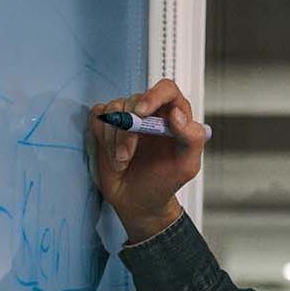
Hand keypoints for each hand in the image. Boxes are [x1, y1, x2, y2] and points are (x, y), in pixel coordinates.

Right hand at [87, 78, 207, 240]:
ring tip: (122, 161)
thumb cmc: (164, 183)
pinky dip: (102, 137)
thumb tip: (178, 114)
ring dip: (114, 139)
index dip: (153, 95)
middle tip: (127, 156)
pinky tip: (112, 155)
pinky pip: (98, 117)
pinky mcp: (107, 125)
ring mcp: (128, 117)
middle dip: (127, 130)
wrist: (139, 201)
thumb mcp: (187, 166)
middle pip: (134, 100)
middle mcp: (151, 112)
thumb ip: (192, 139)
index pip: (167, 89)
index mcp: (175, 116)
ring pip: (113, 109)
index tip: (141, 112)